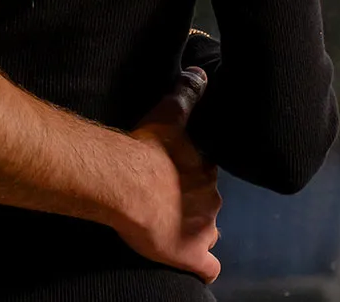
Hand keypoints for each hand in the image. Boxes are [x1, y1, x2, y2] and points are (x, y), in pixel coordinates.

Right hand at [116, 66, 220, 280]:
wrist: (128, 183)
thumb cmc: (144, 149)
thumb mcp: (169, 114)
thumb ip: (186, 94)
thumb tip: (201, 72)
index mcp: (206, 169)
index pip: (207, 174)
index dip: (192, 177)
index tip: (176, 176)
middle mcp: (211, 199)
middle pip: (208, 204)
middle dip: (192, 204)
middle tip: (167, 201)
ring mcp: (204, 229)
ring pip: (208, 232)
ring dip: (194, 231)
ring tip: (171, 228)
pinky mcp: (192, 255)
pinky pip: (208, 268)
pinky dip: (200, 266)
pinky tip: (189, 263)